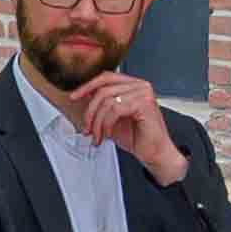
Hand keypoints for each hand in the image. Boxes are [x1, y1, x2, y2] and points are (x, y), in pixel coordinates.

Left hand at [67, 72, 185, 182]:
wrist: (156, 154)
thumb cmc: (138, 138)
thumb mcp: (112, 119)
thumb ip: (100, 106)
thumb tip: (81, 98)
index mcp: (133, 85)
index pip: (106, 77)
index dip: (87, 86)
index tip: (74, 97)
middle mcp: (140, 85)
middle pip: (103, 89)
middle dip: (90, 111)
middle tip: (87, 128)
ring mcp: (143, 93)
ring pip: (107, 101)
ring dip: (97, 122)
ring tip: (97, 136)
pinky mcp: (144, 103)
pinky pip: (115, 110)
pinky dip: (106, 124)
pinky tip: (107, 135)